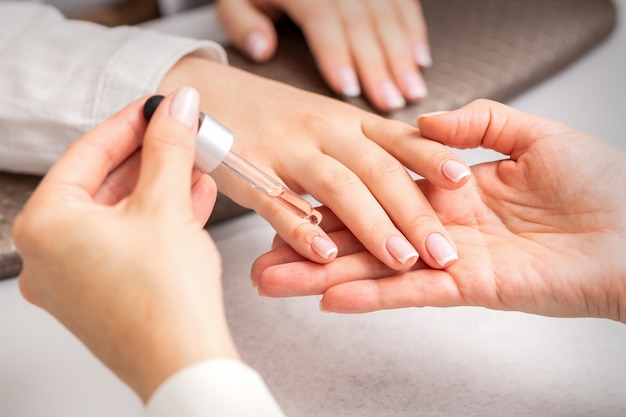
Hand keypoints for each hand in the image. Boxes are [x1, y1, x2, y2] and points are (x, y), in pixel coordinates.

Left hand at [13, 88, 238, 401]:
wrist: (186, 365)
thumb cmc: (164, 299)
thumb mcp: (166, 205)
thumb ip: (170, 147)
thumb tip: (178, 108)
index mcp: (44, 226)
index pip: (87, 154)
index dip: (130, 123)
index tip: (159, 107)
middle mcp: (49, 255)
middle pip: (104, 184)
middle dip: (150, 156)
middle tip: (182, 133)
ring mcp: (75, 278)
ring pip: (120, 213)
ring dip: (160, 185)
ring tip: (194, 162)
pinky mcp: (104, 293)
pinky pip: (129, 241)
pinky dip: (158, 217)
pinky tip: (191, 196)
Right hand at [159, 57, 470, 270]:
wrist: (206, 93)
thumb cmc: (273, 115)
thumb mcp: (326, 118)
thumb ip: (366, 143)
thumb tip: (415, 171)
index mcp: (347, 120)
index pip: (398, 137)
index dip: (431, 157)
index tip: (463, 180)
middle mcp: (323, 131)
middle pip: (377, 169)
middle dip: (414, 212)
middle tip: (443, 250)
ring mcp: (286, 150)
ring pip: (338, 187)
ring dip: (372, 225)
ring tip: (401, 260)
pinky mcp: (249, 171)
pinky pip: (279, 204)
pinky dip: (303, 230)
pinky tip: (324, 256)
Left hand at [216, 0, 430, 110]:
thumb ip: (242, 24)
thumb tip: (263, 51)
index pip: (323, 19)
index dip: (338, 55)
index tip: (349, 89)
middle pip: (363, 22)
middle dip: (380, 66)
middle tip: (391, 103)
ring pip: (389, 15)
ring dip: (403, 55)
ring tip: (412, 91)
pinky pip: (404, 3)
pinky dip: (414, 31)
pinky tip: (421, 58)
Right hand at [252, 99, 625, 323]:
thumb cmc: (599, 181)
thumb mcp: (533, 134)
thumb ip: (478, 125)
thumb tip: (428, 122)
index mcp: (452, 187)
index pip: (377, 188)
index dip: (334, 197)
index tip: (292, 196)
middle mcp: (439, 223)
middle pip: (360, 234)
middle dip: (308, 246)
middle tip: (262, 256)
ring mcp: (449, 257)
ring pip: (373, 268)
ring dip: (320, 276)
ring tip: (270, 281)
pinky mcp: (468, 286)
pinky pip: (409, 292)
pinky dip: (368, 294)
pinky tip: (326, 295)